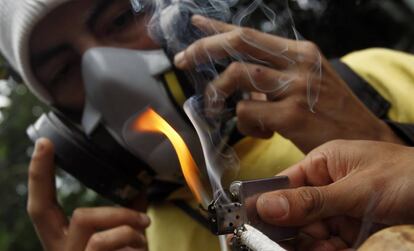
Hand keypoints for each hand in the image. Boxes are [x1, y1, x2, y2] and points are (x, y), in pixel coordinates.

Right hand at [27, 138, 149, 250]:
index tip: (44, 144)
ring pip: (98, 231)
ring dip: (130, 229)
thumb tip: (140, 185)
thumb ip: (123, 214)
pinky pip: (111, 247)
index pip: (41, 206)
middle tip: (145, 217)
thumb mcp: (119, 238)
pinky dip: (133, 244)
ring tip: (145, 240)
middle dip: (116, 212)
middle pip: (79, 217)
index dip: (40, 175)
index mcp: (63, 240)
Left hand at [174, 15, 402, 152]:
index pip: (251, 33)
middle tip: (184, 59)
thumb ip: (273, 78)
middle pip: (239, 44)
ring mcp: (295, 88)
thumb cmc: (331, 112)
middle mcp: (298, 63)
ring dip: (219, 92)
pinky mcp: (292, 116)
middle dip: (204, 48)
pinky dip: (247, 125)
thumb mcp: (307, 82)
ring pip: (238, 77)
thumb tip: (238, 86)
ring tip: (216, 108)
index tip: (195, 25)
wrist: (363, 138)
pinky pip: (248, 113)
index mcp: (300, 52)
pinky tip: (263, 133)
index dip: (218, 28)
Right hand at [256, 140, 413, 249]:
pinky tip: (336, 249)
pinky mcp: (355, 228)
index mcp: (324, 163)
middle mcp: (328, 185)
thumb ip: (312, 201)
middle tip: (301, 241)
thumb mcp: (358, 189)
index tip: (256, 224)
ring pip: (312, 231)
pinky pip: (331, 242)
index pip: (284, 183)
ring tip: (326, 246)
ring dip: (314, 243)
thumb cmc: (410, 176)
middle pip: (295, 212)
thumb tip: (267, 205)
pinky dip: (330, 249)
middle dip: (297, 230)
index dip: (269, 203)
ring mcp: (341, 208)